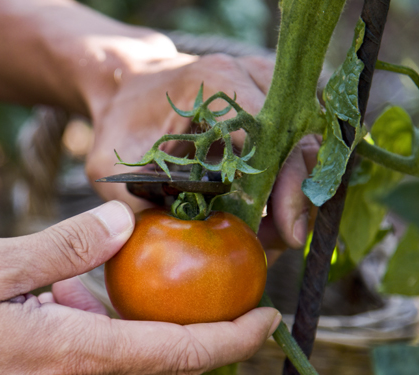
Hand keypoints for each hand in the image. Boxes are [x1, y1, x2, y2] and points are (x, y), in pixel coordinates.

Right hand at [0, 201, 279, 374]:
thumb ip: (65, 245)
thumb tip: (125, 223)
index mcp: (73, 356)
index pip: (182, 351)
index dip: (235, 336)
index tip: (269, 317)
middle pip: (154, 367)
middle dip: (189, 334)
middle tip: (199, 291)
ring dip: (131, 341)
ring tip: (113, 299)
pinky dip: (92, 356)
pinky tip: (59, 324)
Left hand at [86, 52, 317, 260]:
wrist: (127, 89)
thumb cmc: (120, 125)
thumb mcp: (114, 166)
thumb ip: (139, 208)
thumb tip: (175, 255)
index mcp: (215, 83)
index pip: (268, 134)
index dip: (284, 184)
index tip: (285, 230)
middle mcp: (249, 75)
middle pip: (298, 139)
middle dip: (296, 196)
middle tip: (285, 240)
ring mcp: (264, 87)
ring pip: (304, 143)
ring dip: (294, 191)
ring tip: (275, 234)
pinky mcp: (269, 103)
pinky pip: (294, 143)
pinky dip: (287, 180)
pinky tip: (270, 213)